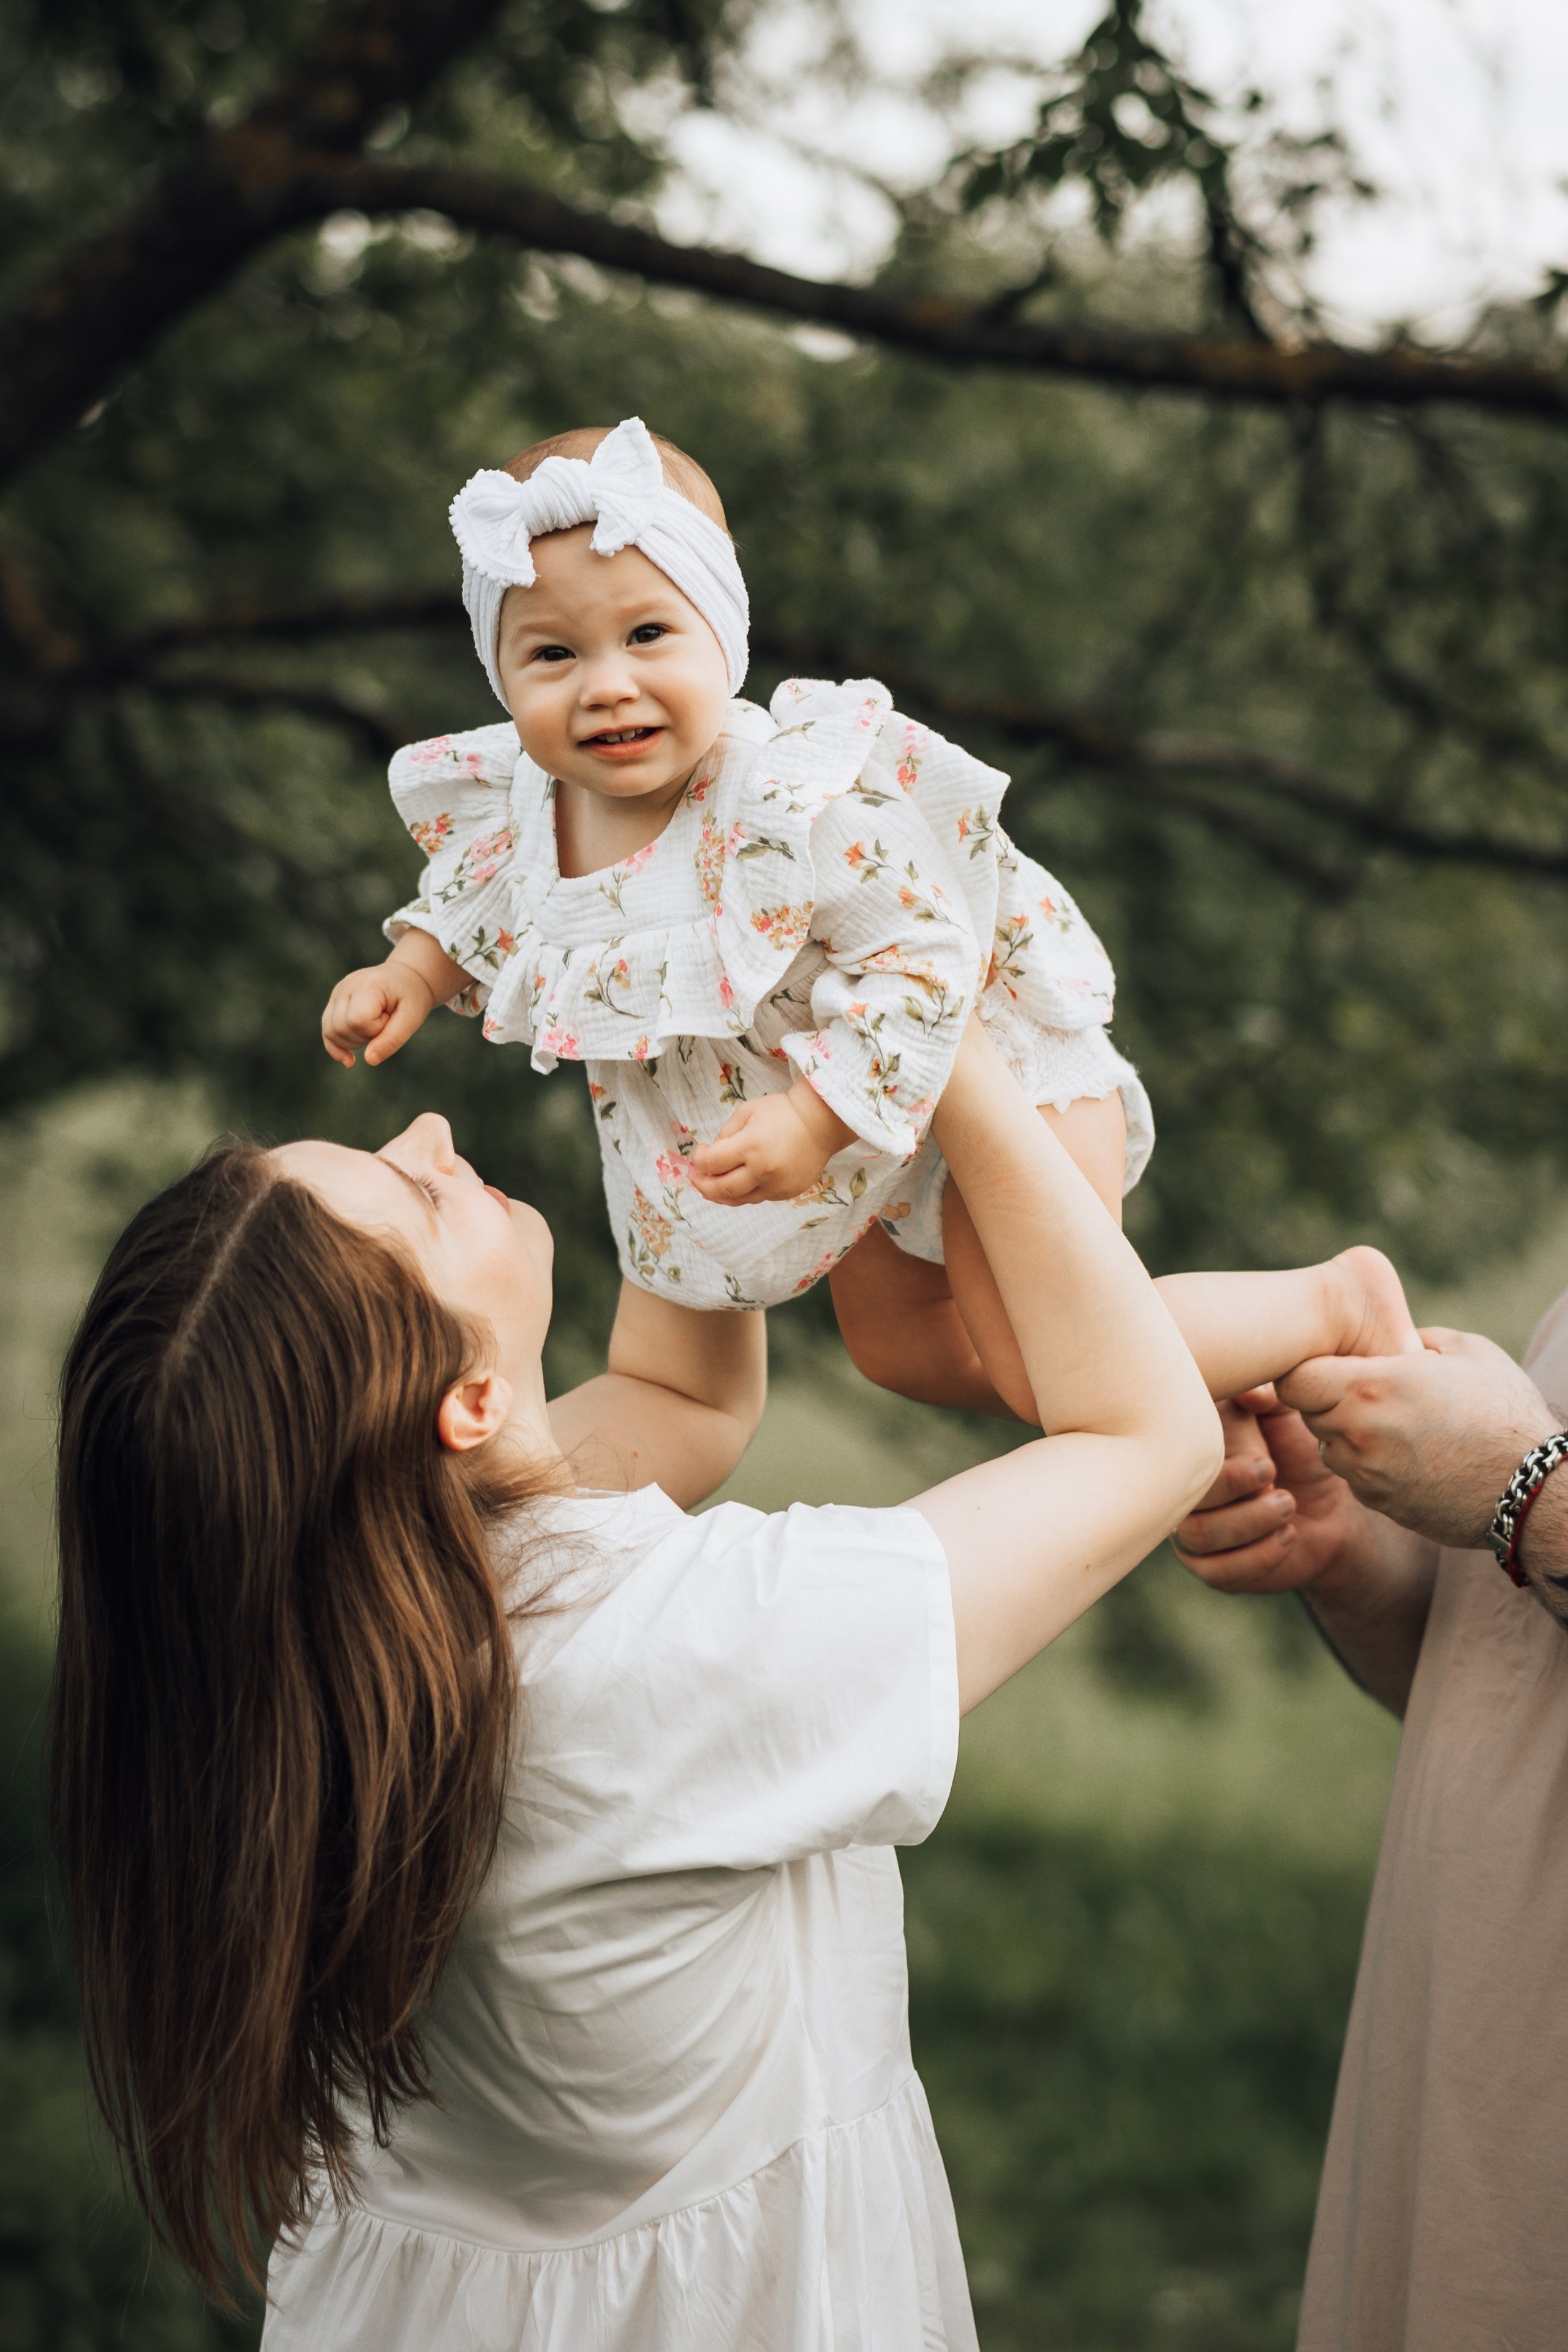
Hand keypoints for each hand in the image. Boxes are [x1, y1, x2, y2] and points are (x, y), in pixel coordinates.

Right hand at [322, 958, 439, 1068]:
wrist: (407, 976)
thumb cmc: (412, 996)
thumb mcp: (412, 1018)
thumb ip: (392, 1039)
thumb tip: (369, 1061)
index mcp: (366, 985)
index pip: (357, 1021)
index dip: (375, 1029)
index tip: (390, 1017)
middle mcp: (346, 986)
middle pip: (341, 1028)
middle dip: (365, 1037)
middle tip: (385, 1022)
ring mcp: (337, 993)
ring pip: (331, 1031)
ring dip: (354, 1041)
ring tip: (374, 1027)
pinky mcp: (334, 1002)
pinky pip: (327, 1031)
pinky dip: (336, 1048)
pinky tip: (350, 1061)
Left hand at [687, 1081, 855, 1205]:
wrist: (821, 1123)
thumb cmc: (782, 1111)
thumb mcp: (747, 1111)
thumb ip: (725, 1134)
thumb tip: (711, 1156)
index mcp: (750, 1146)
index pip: (712, 1163)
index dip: (699, 1159)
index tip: (701, 1151)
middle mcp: (763, 1170)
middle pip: (721, 1190)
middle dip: (703, 1185)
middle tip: (696, 1178)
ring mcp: (776, 1185)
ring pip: (739, 1200)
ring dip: (721, 1194)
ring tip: (711, 1187)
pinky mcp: (787, 1193)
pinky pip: (758, 1197)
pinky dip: (744, 1192)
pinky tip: (739, 1182)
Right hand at [1173, 1388, 1371, 1593]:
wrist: (1333, 1509)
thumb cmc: (1298, 1452)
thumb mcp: (1286, 1416)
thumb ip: (1269, 1396)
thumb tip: (1252, 1394)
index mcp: (1188, 1451)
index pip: (1173, 1455)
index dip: (1216, 1463)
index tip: (1264, 1459)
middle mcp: (1179, 1493)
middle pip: (1180, 1497)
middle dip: (1234, 1492)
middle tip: (1275, 1479)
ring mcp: (1192, 1534)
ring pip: (1197, 1537)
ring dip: (1250, 1523)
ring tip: (1288, 1505)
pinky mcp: (1214, 1570)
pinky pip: (1221, 1572)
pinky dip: (1261, 1555)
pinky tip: (1289, 1535)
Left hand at [1277, 1328, 1561, 1547]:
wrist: (1531, 1489)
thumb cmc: (1504, 1412)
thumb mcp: (1469, 1352)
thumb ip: (1418, 1338)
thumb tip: (1396, 1337)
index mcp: (1371, 1387)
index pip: (1293, 1379)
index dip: (1305, 1368)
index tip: (1330, 1362)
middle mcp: (1357, 1433)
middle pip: (1308, 1412)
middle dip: (1327, 1398)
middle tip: (1365, 1390)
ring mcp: (1366, 1474)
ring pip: (1328, 1446)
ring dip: (1346, 1433)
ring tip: (1392, 1422)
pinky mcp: (1380, 1503)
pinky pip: (1354, 1477)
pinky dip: (1368, 1464)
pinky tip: (1406, 1454)